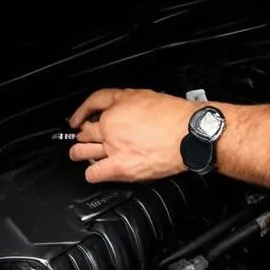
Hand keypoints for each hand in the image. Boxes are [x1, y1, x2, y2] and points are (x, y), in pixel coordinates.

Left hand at [68, 88, 191, 182]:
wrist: (189, 134)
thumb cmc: (176, 116)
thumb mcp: (148, 96)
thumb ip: (127, 102)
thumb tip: (119, 109)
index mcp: (117, 106)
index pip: (91, 104)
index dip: (82, 112)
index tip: (79, 118)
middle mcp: (110, 127)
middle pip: (84, 131)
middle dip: (84, 133)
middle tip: (87, 137)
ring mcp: (113, 148)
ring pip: (81, 152)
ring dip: (81, 152)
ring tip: (84, 154)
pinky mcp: (120, 167)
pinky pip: (93, 173)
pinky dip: (92, 173)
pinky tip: (98, 171)